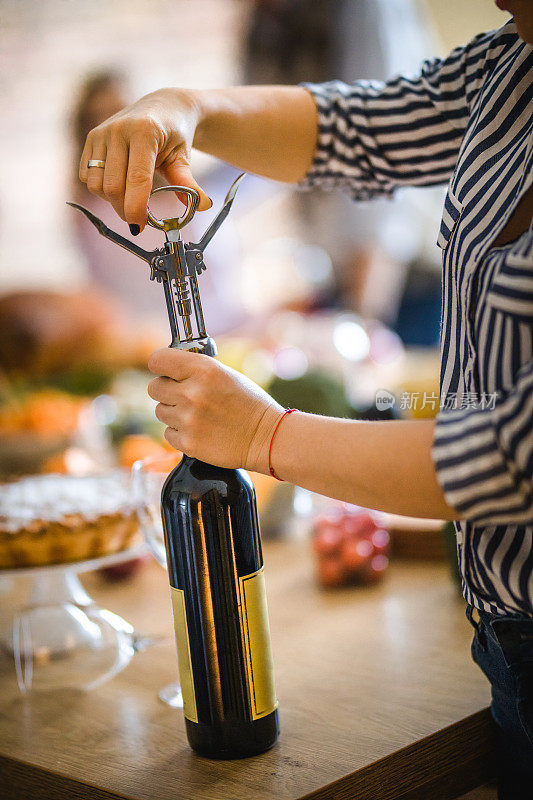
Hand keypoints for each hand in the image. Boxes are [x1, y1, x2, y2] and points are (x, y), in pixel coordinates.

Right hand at [79, 88, 210, 228]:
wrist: (162, 106)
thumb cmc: (174, 134)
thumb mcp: (183, 157)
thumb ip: (188, 183)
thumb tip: (203, 205)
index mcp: (145, 132)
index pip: (137, 179)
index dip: (136, 207)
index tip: (139, 227)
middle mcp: (118, 130)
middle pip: (113, 186)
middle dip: (124, 209)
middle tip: (138, 219)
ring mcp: (101, 133)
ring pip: (96, 184)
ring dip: (111, 200)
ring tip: (129, 198)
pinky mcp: (91, 139)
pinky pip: (87, 176)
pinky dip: (100, 189)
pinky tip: (118, 184)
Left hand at [147, 348, 283, 471]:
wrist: (266, 437)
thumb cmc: (248, 402)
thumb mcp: (226, 374)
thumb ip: (196, 368)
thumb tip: (169, 366)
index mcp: (204, 370)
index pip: (157, 360)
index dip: (161, 365)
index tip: (168, 371)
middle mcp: (193, 393)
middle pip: (154, 387)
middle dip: (166, 390)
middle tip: (184, 395)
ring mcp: (189, 420)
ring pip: (160, 411)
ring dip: (174, 412)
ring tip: (197, 414)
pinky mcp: (188, 443)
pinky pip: (168, 433)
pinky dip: (180, 432)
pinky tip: (200, 430)